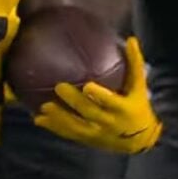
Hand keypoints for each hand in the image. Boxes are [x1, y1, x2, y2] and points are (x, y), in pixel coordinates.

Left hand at [34, 37, 161, 153]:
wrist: (139, 139)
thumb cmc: (137, 105)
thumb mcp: (139, 86)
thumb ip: (134, 63)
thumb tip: (131, 39)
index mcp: (123, 109)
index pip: (111, 101)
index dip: (100, 96)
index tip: (87, 86)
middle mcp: (110, 123)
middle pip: (90, 113)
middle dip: (74, 102)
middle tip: (59, 87)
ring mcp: (97, 133)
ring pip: (76, 127)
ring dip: (59, 118)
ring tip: (43, 108)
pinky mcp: (87, 139)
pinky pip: (69, 134)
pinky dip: (53, 128)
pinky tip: (38, 119)